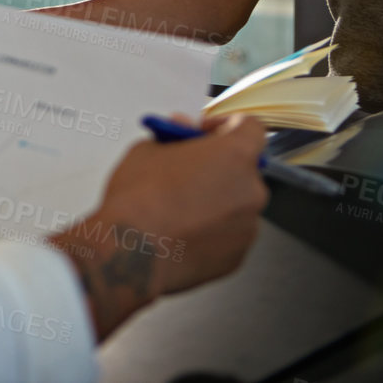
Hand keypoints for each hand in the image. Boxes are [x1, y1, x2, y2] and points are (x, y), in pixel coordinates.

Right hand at [50, 115, 267, 339]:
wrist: (131, 251)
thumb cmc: (138, 199)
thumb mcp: (147, 150)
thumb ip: (174, 139)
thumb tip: (181, 136)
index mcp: (234, 156)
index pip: (250, 128)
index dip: (226, 125)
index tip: (205, 132)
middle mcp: (251, 191)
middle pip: (242, 169)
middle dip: (216, 166)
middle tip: (184, 169)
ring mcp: (248, 227)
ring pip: (235, 204)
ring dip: (214, 200)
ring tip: (176, 206)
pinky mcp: (236, 257)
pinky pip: (228, 234)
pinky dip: (210, 230)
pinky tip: (180, 229)